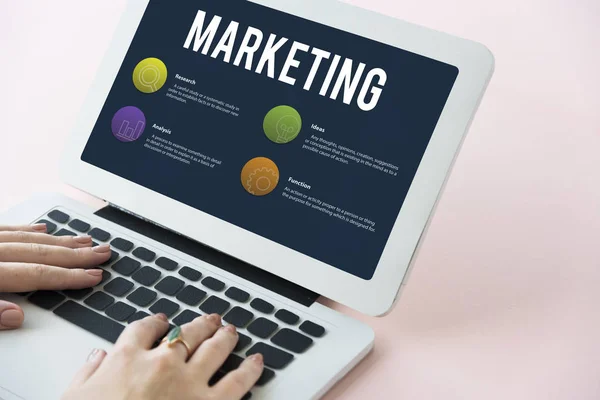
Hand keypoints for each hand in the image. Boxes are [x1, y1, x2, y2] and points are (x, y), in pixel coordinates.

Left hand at [0, 224, 110, 329]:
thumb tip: (16, 316)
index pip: (37, 274)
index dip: (69, 276)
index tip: (93, 276)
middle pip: (41, 253)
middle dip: (76, 255)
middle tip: (101, 253)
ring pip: (29, 239)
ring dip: (60, 241)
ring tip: (84, 241)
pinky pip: (7, 229)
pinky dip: (28, 230)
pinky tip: (43, 229)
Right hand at [63, 313, 263, 399]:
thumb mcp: (74, 398)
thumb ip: (87, 374)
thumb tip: (97, 357)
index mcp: (127, 359)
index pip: (144, 329)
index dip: (156, 322)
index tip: (162, 321)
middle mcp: (162, 363)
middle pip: (186, 333)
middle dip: (200, 324)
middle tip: (209, 320)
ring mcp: (189, 382)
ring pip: (214, 348)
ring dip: (225, 336)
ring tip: (231, 330)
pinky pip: (237, 382)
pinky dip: (250, 369)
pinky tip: (257, 361)